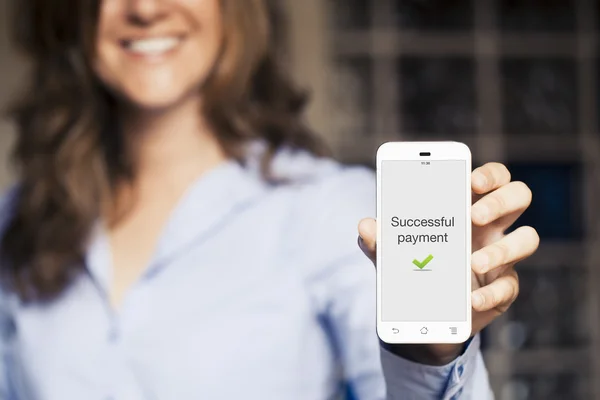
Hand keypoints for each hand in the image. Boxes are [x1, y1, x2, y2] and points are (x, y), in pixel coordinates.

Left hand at [358, 162, 539, 364]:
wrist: (425, 312)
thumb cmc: (415, 266)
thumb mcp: (393, 253)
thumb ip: (380, 239)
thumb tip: (364, 225)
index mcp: (468, 207)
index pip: (492, 177)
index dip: (489, 173)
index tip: (471, 179)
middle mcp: (491, 227)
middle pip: (518, 196)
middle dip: (500, 201)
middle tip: (473, 216)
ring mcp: (502, 257)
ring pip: (527, 239)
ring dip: (502, 249)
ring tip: (471, 263)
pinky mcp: (503, 289)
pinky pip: (509, 286)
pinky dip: (490, 294)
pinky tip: (471, 300)